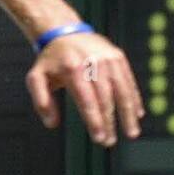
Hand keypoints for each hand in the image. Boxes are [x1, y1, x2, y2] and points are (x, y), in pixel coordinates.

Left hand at [25, 32, 143, 145]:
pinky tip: (137, 114)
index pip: (87, 101)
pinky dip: (134, 98)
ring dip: (128, 114)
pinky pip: (129, 81)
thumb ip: (41, 101)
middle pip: (105, 98)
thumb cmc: (51, 61)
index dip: (95, 121)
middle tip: (110, 142)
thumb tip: (52, 124)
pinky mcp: (118, 57)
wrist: (64, 32)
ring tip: (132, 133)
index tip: (100, 138)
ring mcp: (108, 59)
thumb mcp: (36, 78)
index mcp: (73, 69)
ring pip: (122, 90)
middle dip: (109, 123)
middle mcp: (93, 63)